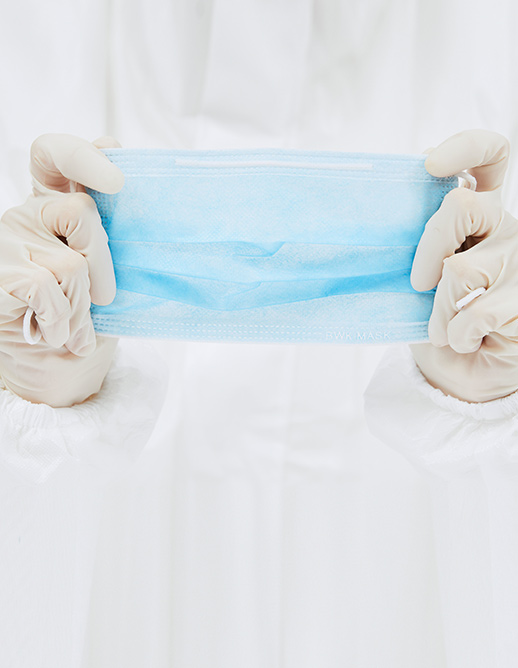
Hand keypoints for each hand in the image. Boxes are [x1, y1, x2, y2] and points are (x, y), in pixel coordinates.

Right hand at [0, 134, 123, 406]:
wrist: (53, 374)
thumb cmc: (85, 320)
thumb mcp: (105, 278)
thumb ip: (107, 240)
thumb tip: (123, 190)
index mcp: (56, 207)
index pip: (56, 157)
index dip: (82, 156)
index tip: (115, 180)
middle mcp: (28, 215)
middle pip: (81, 212)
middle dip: (103, 262)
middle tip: (104, 298)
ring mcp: (8, 240)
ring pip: (72, 262)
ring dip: (83, 307)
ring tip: (76, 328)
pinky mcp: (0, 272)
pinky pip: (48, 289)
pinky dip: (62, 320)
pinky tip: (54, 334)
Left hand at [410, 129, 517, 402]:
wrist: (462, 372)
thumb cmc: (436, 319)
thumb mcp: (419, 279)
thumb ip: (414, 244)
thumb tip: (381, 217)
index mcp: (479, 215)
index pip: (490, 157)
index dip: (465, 148)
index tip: (430, 164)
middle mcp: (505, 228)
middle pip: (462, 206)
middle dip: (428, 246)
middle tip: (418, 284)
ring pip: (461, 268)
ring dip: (439, 309)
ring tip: (441, 328)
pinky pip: (477, 311)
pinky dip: (456, 334)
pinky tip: (463, 340)